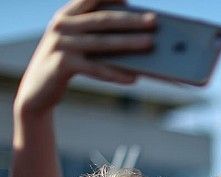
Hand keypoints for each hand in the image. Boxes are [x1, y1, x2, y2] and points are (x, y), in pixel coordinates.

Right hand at [15, 0, 154, 115]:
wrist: (37, 89)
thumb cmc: (67, 63)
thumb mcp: (77, 43)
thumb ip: (96, 34)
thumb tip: (137, 34)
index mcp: (66, 15)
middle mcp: (62, 26)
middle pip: (102, 20)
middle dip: (131, 20)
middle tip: (154, 21)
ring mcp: (61, 44)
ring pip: (102, 43)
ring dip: (129, 43)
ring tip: (150, 43)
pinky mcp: (62, 65)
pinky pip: (96, 68)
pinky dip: (116, 73)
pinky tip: (134, 78)